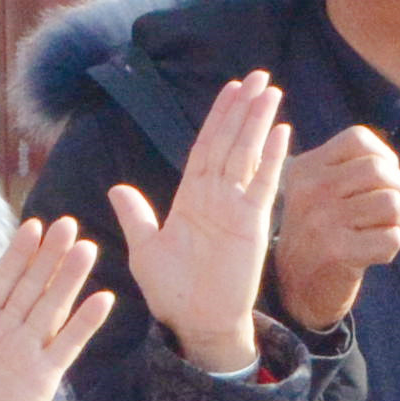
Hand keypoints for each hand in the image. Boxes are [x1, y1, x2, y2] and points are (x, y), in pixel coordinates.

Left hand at [0, 217, 114, 400]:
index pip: (2, 279)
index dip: (18, 253)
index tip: (34, 225)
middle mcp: (6, 332)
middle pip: (33, 285)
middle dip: (49, 255)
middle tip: (68, 223)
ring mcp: (27, 353)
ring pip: (52, 307)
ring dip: (69, 279)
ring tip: (87, 248)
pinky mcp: (43, 377)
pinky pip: (67, 345)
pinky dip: (84, 324)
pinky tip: (102, 299)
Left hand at [116, 67, 288, 376]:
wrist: (196, 324)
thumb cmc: (172, 292)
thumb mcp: (146, 251)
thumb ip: (137, 217)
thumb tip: (117, 189)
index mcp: (190, 198)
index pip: (206, 146)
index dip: (219, 117)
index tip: (232, 89)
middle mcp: (215, 197)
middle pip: (230, 142)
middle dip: (244, 109)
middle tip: (259, 76)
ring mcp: (236, 209)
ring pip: (247, 155)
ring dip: (258, 123)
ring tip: (271, 91)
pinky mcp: (251, 225)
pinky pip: (263, 186)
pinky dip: (272, 158)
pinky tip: (281, 132)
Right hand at [269, 117, 399, 336]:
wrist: (295, 287)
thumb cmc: (321, 233)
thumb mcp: (321, 191)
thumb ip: (352, 170)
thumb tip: (395, 171)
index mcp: (305, 168)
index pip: (359, 140)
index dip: (384, 158)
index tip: (381, 182)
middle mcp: (309, 190)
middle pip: (380, 169)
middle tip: (391, 213)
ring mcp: (321, 220)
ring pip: (391, 202)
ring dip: (398, 222)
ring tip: (380, 232)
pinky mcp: (336, 251)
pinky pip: (391, 238)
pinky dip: (390, 248)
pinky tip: (371, 254)